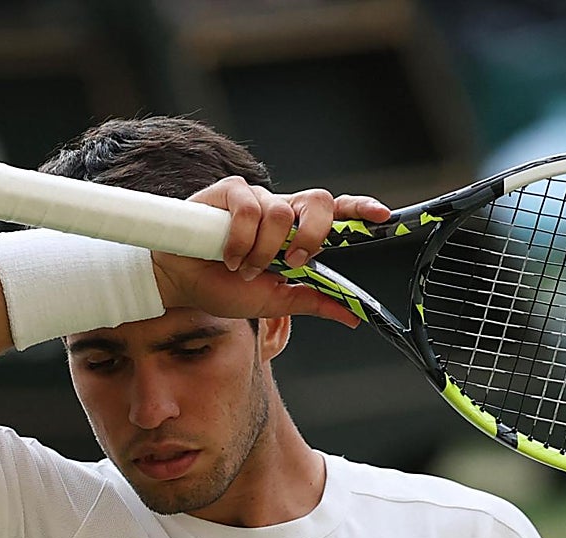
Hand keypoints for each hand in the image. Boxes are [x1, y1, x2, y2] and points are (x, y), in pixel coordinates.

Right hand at [151, 177, 390, 326]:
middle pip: (318, 200)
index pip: (336, 212)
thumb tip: (353, 316)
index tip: (382, 216)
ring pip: (279, 212)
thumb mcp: (278, 300)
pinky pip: (248, 206)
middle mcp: (281, 211)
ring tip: (245, 269)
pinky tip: (228, 256)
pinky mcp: (229, 192)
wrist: (183, 286)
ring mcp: (256, 199)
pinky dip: (241, 239)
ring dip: (263, 250)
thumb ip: (314, 302)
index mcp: (297, 232)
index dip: (361, 209)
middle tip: (295, 262)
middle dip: (312, 233)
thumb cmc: (226, 287)